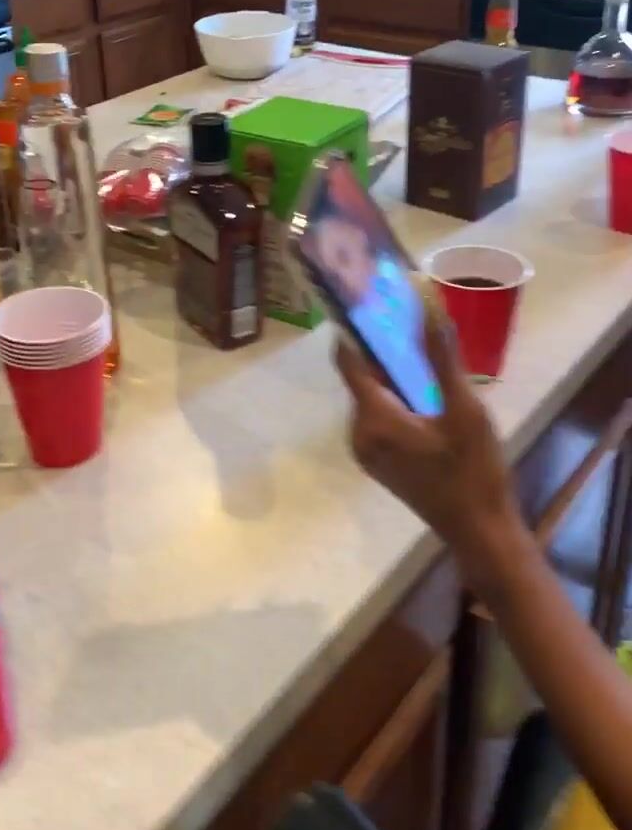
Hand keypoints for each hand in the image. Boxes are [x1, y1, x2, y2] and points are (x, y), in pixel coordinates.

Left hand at [336, 294, 529, 587]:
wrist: (479, 531)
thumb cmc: (474, 471)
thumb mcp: (465, 411)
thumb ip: (442, 360)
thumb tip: (429, 311)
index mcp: (375, 419)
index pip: (349, 362)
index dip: (354, 329)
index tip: (367, 299)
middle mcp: (360, 434)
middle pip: (361, 378)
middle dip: (380, 348)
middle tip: (405, 315)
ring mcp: (367, 451)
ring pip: (371, 398)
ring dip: (390, 373)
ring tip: (418, 344)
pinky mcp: (379, 462)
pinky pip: (379, 417)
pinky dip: (394, 397)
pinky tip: (423, 387)